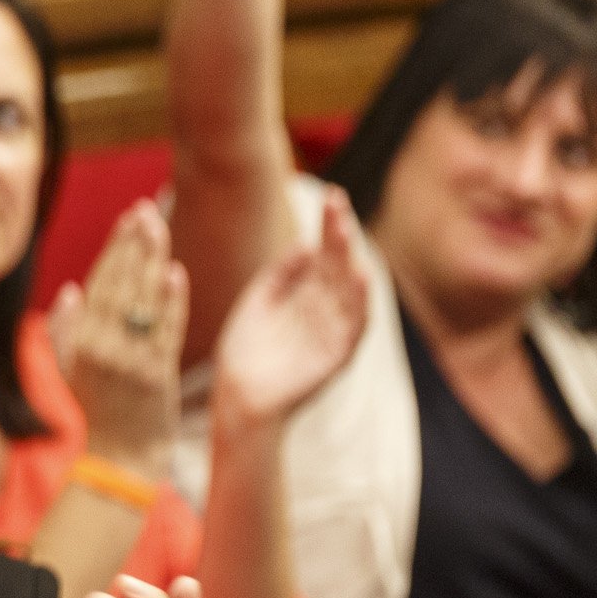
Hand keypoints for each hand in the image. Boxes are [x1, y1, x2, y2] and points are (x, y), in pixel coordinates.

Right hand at [52, 200, 186, 476]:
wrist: (119, 459)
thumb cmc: (95, 413)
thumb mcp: (68, 372)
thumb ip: (65, 331)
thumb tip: (70, 290)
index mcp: (79, 344)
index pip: (99, 284)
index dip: (115, 249)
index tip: (128, 218)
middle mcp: (104, 349)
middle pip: (122, 285)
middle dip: (135, 245)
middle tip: (147, 211)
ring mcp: (133, 362)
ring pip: (144, 302)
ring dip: (154, 261)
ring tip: (161, 227)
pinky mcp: (159, 375)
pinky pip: (167, 331)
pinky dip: (172, 302)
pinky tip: (176, 273)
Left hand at [211, 184, 368, 429]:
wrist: (237, 399)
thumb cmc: (246, 354)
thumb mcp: (258, 305)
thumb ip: (279, 276)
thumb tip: (303, 243)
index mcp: (307, 298)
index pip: (324, 256)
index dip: (329, 229)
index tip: (331, 197)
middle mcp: (324, 312)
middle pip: (338, 268)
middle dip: (339, 237)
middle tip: (339, 203)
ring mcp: (331, 334)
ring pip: (348, 292)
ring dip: (350, 261)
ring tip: (347, 232)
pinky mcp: (335, 358)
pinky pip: (353, 328)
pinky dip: (359, 303)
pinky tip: (359, 277)